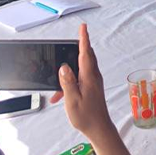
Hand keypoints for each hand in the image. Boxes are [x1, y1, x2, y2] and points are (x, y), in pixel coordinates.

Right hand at [50, 24, 112, 141]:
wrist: (99, 128)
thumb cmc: (86, 116)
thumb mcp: (72, 99)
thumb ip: (67, 82)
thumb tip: (64, 66)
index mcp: (89, 76)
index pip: (86, 53)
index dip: (83, 39)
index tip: (83, 27)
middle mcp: (94, 76)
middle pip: (86, 56)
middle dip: (76, 49)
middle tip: (67, 44)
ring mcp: (94, 81)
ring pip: (81, 68)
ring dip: (68, 73)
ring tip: (56, 89)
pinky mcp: (92, 87)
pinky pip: (80, 78)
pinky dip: (69, 83)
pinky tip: (60, 96)